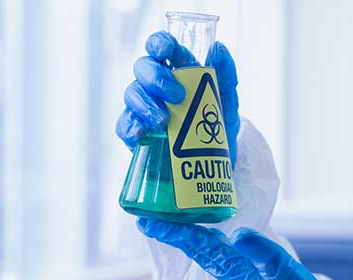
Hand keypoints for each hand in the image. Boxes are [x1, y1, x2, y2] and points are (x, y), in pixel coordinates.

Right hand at [115, 31, 240, 166]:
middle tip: (178, 96)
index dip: (158, 43)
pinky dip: (131, 127)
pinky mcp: (137, 133)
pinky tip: (142, 133)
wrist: (212, 163)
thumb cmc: (217, 126)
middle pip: (142, 67)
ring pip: (132, 94)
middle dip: (156, 78)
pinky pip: (124, 125)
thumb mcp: (227, 101)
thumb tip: (218, 49)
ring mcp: (144, 108)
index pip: (161, 47)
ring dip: (146, 104)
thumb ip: (226, 75)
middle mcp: (156, 86)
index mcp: (178, 71)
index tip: (165, 52)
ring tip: (164, 121)